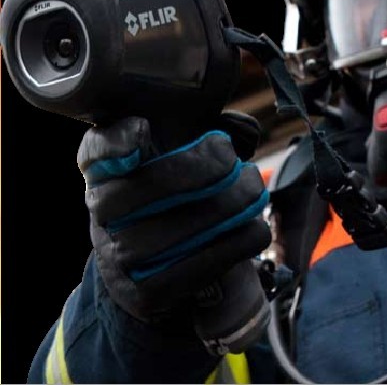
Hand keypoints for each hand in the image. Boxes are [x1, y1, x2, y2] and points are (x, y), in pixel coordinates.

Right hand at [77, 114, 270, 321]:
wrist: (150, 263)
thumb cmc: (167, 195)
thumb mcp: (167, 157)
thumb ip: (189, 130)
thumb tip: (241, 131)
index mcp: (102, 172)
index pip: (96, 151)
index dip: (117, 140)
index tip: (145, 127)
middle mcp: (101, 214)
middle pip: (147, 188)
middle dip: (201, 167)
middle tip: (232, 157)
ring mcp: (119, 257)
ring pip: (176, 230)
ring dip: (228, 205)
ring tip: (254, 188)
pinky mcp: (145, 292)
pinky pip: (196, 267)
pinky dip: (235, 243)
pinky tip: (256, 227)